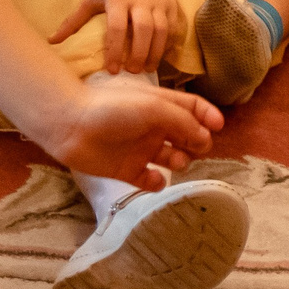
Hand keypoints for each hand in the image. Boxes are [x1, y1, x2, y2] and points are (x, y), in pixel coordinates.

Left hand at [37, 81, 221, 189]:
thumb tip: (206, 137)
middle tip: (197, 147)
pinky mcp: (127, 170)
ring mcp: (141, 149)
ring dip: (180, 161)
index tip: (218, 127)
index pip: (193, 108)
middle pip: (187, 135)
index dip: (208, 116)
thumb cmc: (113, 108)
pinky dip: (157, 183)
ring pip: (172, 158)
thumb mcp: (153, 106)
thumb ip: (182, 121)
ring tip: (174, 160)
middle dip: (197, 141)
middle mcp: (155, 127)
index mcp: (161, 105)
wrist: (71, 125)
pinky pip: (149, 181)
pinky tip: (155, 179)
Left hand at [51, 0, 183, 74]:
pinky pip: (173, 26)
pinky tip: (160, 56)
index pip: (117, 28)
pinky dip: (169, 43)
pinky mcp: (170, 3)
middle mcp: (140, 0)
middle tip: (132, 72)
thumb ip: (74, 21)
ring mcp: (158, 2)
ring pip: (162, 30)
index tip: (112, 70)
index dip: (115, 50)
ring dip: (156, 52)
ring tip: (147, 69)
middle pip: (143, 30)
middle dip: (139, 54)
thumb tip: (51, 41)